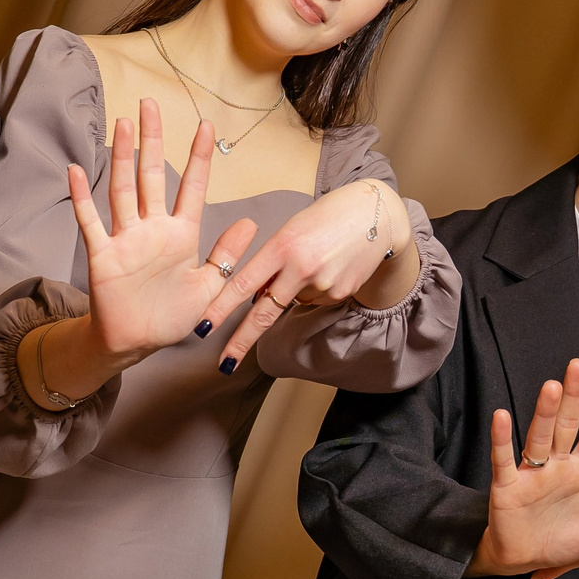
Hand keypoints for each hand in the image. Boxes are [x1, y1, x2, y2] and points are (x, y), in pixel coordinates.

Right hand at [72, 101, 257, 360]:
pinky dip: (82, 197)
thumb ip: (226, 256)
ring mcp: (126, 239)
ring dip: (123, 157)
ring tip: (124, 124)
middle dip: (153, 140)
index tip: (206, 126)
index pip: (192, 188)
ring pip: (124, 190)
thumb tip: (250, 223)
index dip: (199, 158)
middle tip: (150, 103)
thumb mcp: (210, 288)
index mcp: (182, 235)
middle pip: (153, 175)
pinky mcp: (103, 255)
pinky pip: (91, 222)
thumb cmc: (170, 316)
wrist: (135, 343)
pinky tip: (76, 171)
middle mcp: (153, 229)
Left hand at [197, 176, 413, 368]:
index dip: (221, 308)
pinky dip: (314, 289)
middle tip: (225, 363)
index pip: (243, 283)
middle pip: (264, 313)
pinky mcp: (340, 293)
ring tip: (313, 261)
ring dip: (293, 292)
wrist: (374, 214)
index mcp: (282, 246)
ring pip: (293, 302)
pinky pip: (315, 300)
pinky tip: (328, 268)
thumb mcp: (291, 229)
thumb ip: (272, 261)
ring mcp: (323, 284)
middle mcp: (301, 268)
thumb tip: (259, 295)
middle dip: (242, 340)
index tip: (204, 327)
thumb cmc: (326, 216)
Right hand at [474, 359, 578, 578]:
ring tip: (551, 387)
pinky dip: (502, 440)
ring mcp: (532, 473)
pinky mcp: (508, 486)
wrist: (525, 560)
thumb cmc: (565, 540)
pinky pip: (505, 460)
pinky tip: (501, 417)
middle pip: (567, 424)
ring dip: (543, 413)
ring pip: (539, 437)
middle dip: (573, 396)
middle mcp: (558, 464)